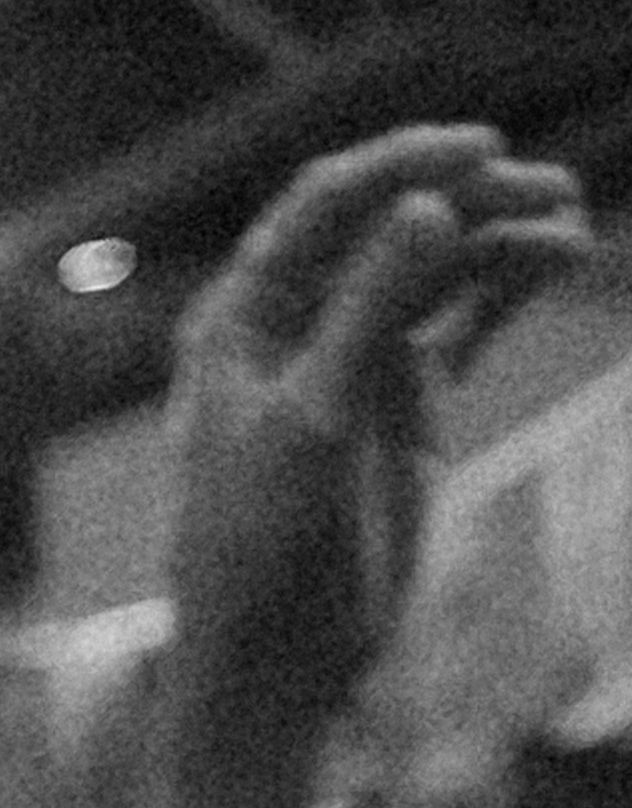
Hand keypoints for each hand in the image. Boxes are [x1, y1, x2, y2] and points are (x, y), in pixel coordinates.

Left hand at [162, 122, 587, 807]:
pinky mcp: (405, 399)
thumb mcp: (313, 425)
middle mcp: (294, 327)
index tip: (478, 147)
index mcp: (237, 324)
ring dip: (502, 238)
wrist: (277, 660)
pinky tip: (565, 260)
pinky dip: (511, 287)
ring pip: (437, 269)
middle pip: (389, 228)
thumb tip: (431, 206)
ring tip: (570, 230)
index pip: (319, 211)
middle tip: (549, 192)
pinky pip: (464, 319)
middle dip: (467, 198)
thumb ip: (368, 314)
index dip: (397, 166)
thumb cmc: (261, 550)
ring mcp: (355, 358)